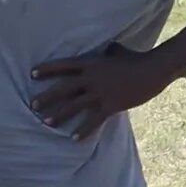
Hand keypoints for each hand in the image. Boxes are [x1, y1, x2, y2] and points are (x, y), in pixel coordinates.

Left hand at [30, 44, 172, 139]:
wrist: (153, 69)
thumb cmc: (136, 58)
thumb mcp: (118, 51)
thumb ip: (108, 51)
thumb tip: (108, 47)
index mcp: (91, 64)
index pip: (64, 66)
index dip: (47, 69)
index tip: (32, 74)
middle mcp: (91, 78)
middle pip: (63, 88)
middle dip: (47, 97)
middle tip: (33, 105)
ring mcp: (100, 93)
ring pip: (74, 106)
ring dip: (59, 115)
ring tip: (46, 123)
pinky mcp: (110, 105)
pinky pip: (93, 120)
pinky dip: (83, 130)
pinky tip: (73, 139)